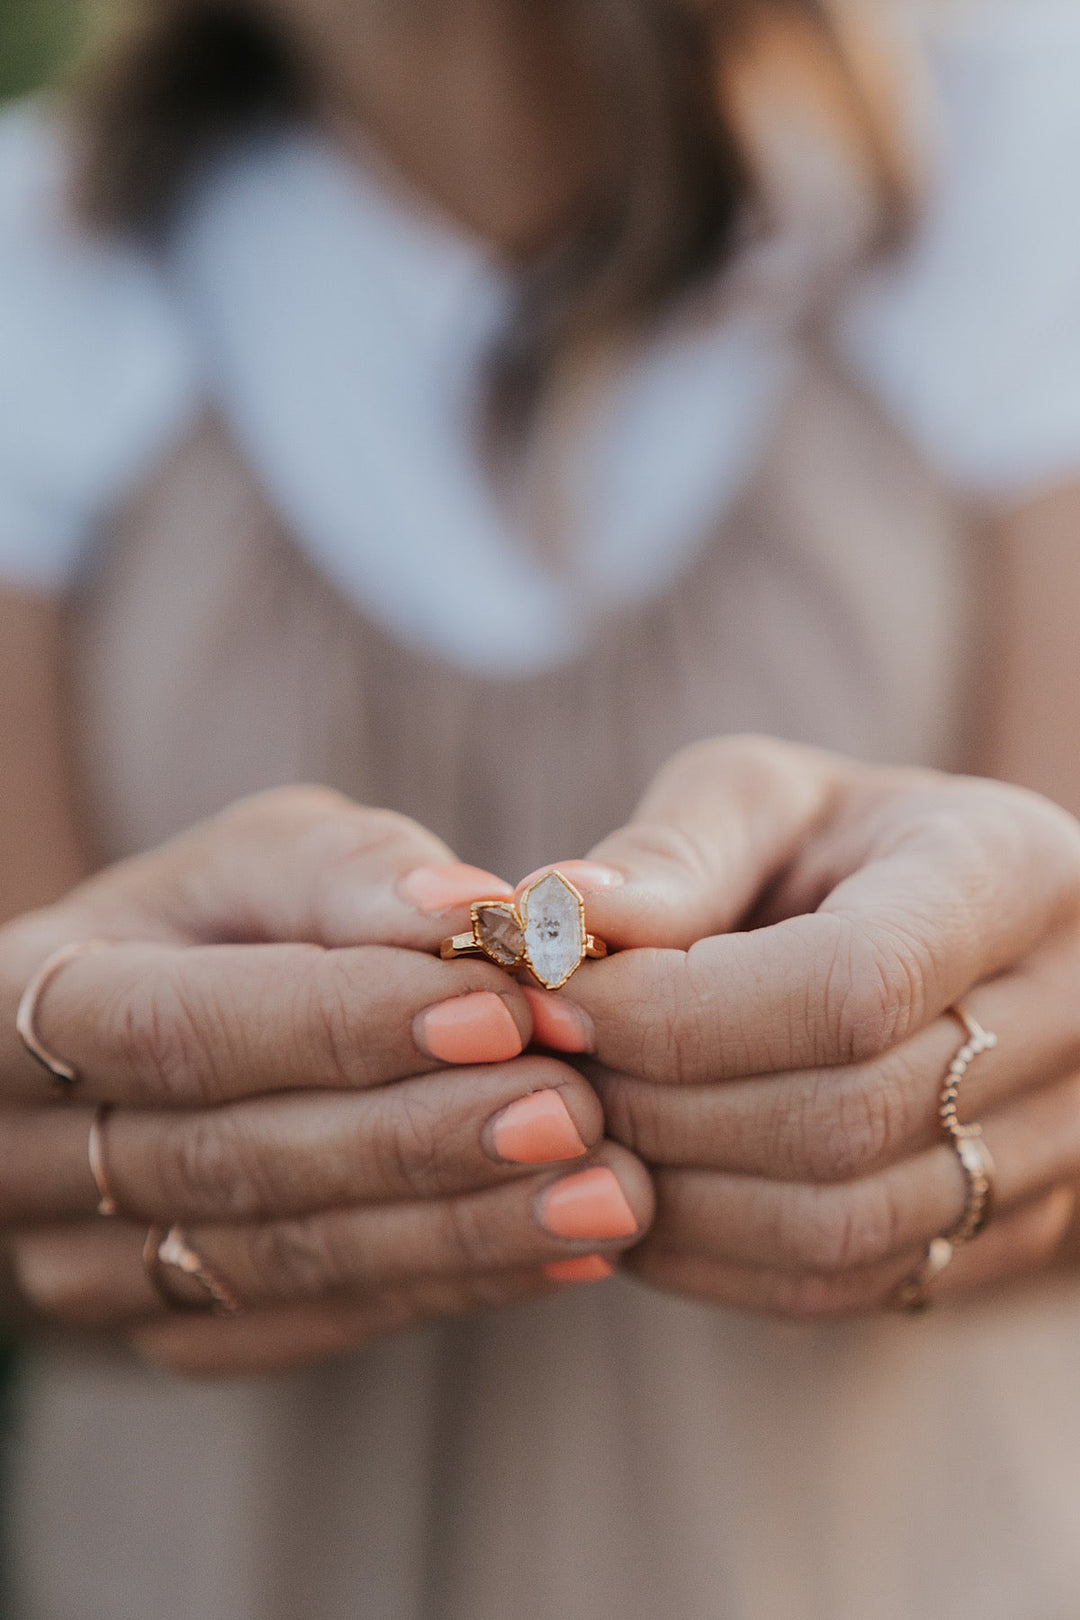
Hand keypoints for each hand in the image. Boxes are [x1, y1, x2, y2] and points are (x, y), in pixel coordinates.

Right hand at [0, 788, 650, 1374]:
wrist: (177, 1032)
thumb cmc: (224, 920)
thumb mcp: (259, 858)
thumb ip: (348, 874)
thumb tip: (470, 909)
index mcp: (19, 1006)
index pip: (178, 1029)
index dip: (340, 1023)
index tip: (500, 1007)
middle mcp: (26, 1156)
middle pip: (231, 1161)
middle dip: (417, 1139)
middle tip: (576, 1111)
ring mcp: (91, 1265)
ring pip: (280, 1262)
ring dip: (457, 1231)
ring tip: (606, 1193)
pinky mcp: (175, 1327)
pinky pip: (314, 1323)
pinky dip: (449, 1286)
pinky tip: (566, 1256)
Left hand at [520, 737, 1079, 1315]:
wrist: (946, 931)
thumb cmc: (836, 844)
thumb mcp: (762, 799)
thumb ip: (670, 854)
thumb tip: (551, 923)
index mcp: (1011, 875)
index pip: (852, 984)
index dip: (678, 1013)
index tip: (550, 1000)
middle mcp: (1071, 1018)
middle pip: (840, 1118)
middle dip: (654, 1104)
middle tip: (540, 1072)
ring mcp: (1057, 1142)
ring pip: (841, 1226)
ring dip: (671, 1196)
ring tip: (573, 1132)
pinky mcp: (1008, 1228)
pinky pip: (849, 1284)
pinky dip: (713, 1259)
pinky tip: (633, 1198)